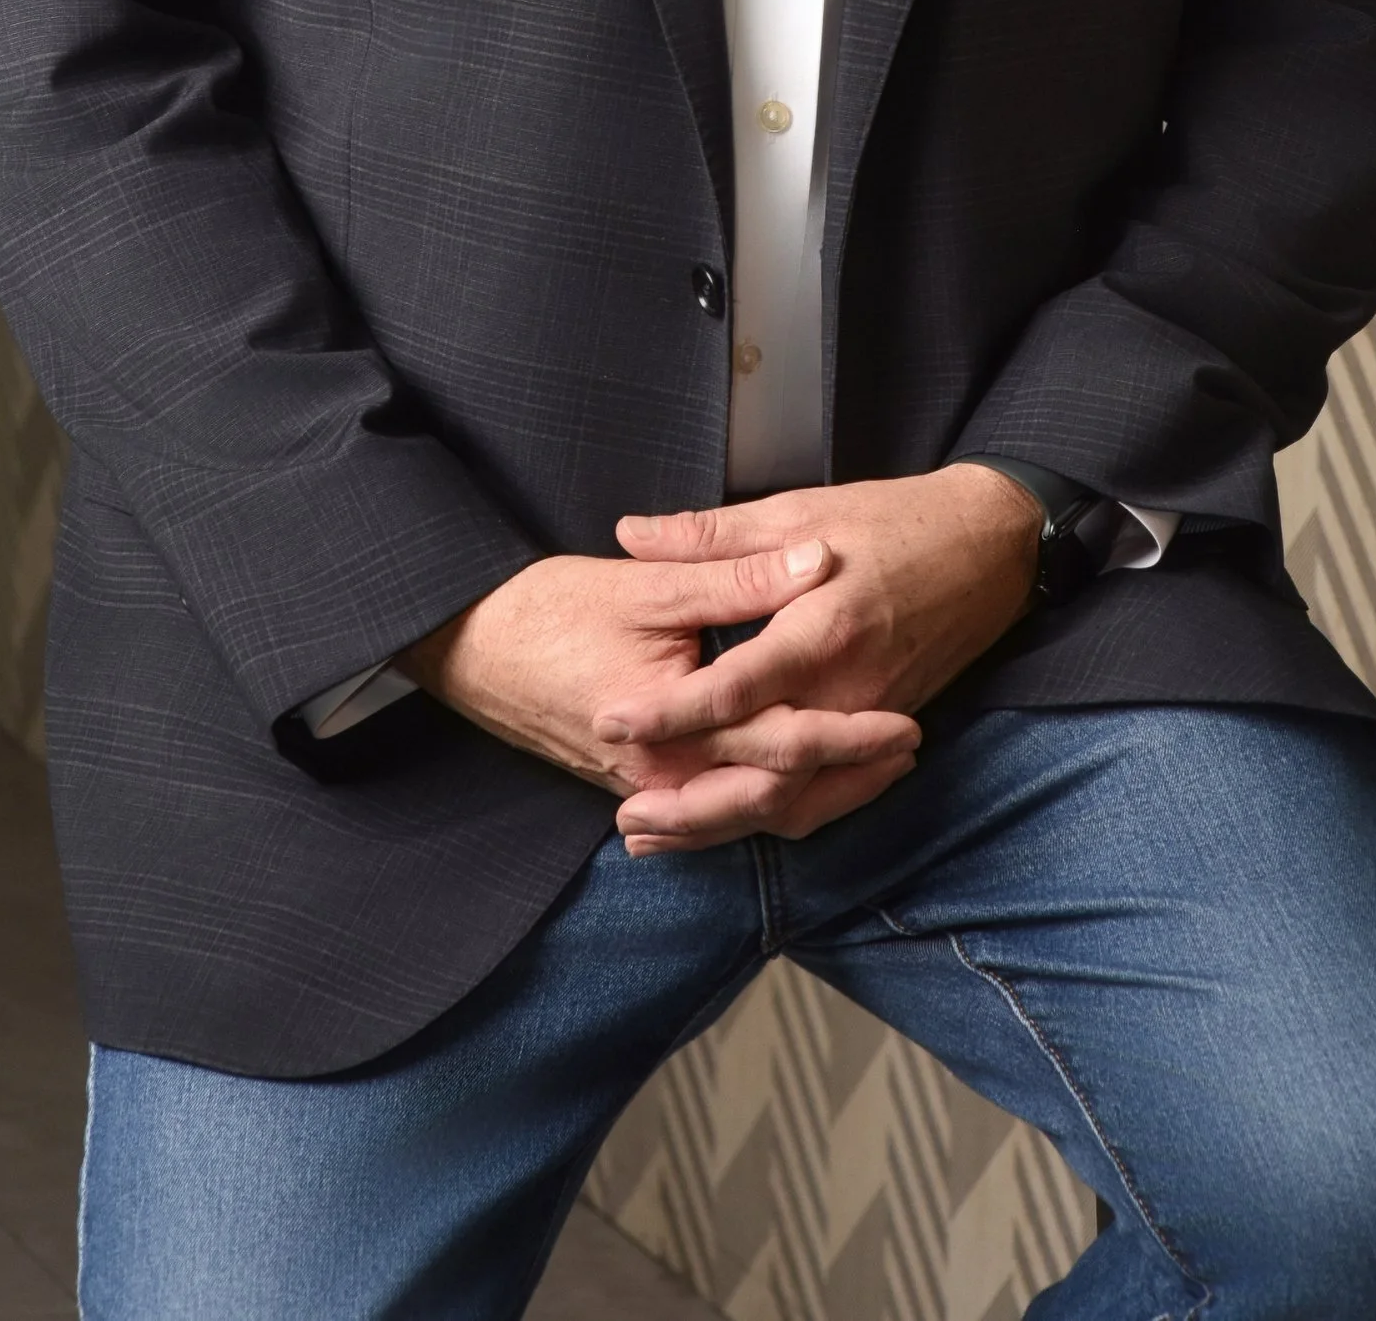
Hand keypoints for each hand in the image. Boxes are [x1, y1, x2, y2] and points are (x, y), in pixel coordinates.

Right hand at [398, 542, 920, 846]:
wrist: (467, 648)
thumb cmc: (548, 611)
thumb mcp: (649, 585)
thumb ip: (738, 577)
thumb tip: (816, 562)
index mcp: (671, 727)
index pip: (782, 743)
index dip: (850, 735)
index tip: (904, 718)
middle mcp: (662, 775)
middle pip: (775, 794)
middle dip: (848, 777)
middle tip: (908, 747)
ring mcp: (647, 788)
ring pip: (748, 814)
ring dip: (814, 795)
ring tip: (872, 770)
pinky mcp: (637, 784)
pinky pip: (715, 810)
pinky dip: (764, 802)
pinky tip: (796, 787)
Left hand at [595, 466, 1042, 851]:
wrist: (990, 548)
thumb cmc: (894, 520)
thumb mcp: (799, 509)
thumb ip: (711, 534)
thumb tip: (630, 533)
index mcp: (821, 627)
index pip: (734, 689)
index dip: (669, 712)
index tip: (612, 721)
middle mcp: (848, 689)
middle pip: (761, 770)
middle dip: (689, 803)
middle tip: (624, 814)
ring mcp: (869, 721)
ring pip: (793, 800)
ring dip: (722, 825)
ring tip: (656, 836)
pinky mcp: (881, 733)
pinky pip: (826, 796)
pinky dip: (773, 818)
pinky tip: (726, 823)